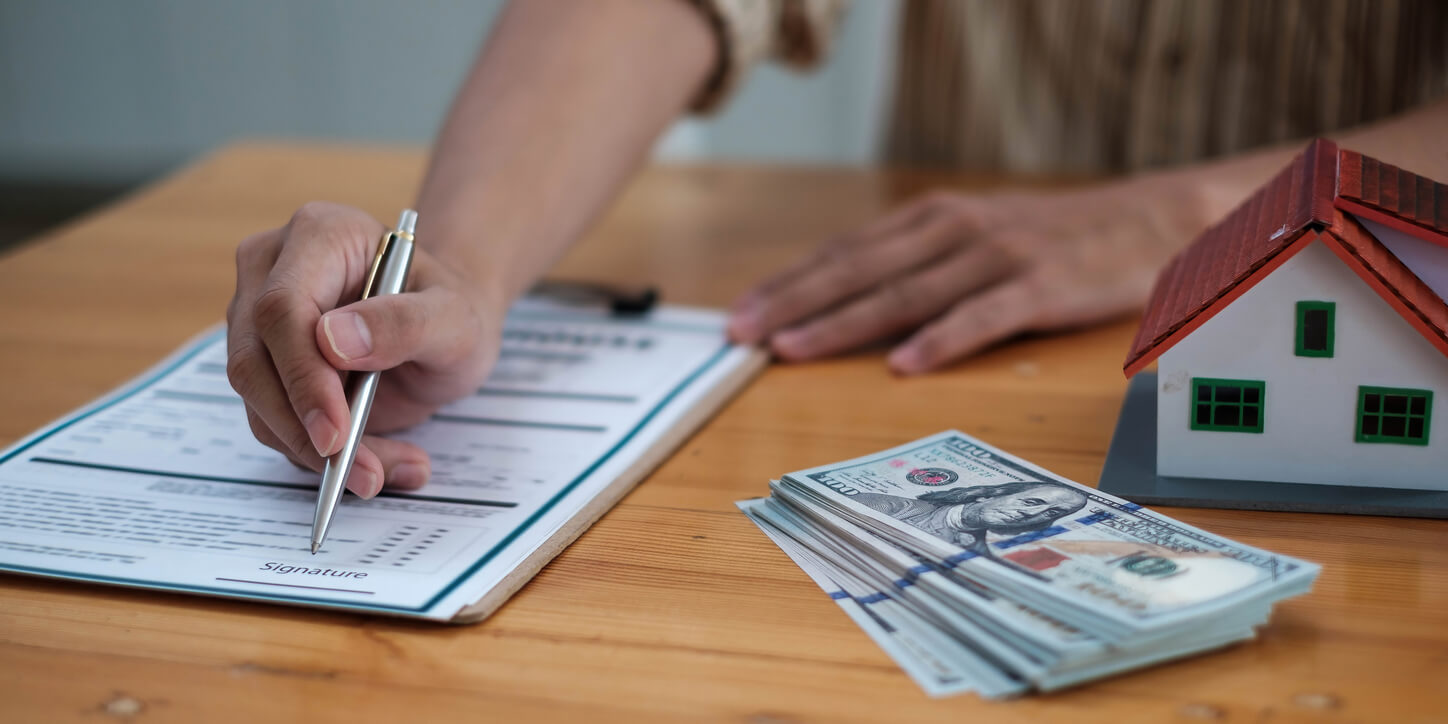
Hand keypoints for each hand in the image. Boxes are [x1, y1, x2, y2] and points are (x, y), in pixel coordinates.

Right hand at [226, 202, 502, 496]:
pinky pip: (274, 420)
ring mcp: (258, 318)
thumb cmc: (453, 310)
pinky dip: (318, 455)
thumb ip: (404, 322)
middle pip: (255, 359)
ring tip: (386, 472)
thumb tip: (332, 340)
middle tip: (363, 474)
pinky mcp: (265, 364)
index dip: (303, 377)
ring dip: (315, 452)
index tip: (335, 434)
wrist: (447, 326)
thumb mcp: (455, 317)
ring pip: (259, 400)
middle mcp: (274, 269)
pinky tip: (375, 464)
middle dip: (305, 429)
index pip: (283, 308)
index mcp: (321, 235)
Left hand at [726, 179, 1200, 373]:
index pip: (845, 253)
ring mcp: (996, 257)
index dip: (790, 283)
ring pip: (903, 293)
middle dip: (793, 303)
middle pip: (857, 270)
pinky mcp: (1040, 286)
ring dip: (842, 322)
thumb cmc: (1056, 239)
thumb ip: (921, 265)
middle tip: (741, 333)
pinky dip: (939, 340)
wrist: (1154, 219)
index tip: (742, 313)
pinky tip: (901, 365)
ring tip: (791, 348)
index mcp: (933, 219)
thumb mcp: (978, 239)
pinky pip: (980, 317)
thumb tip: (854, 308)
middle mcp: (954, 231)